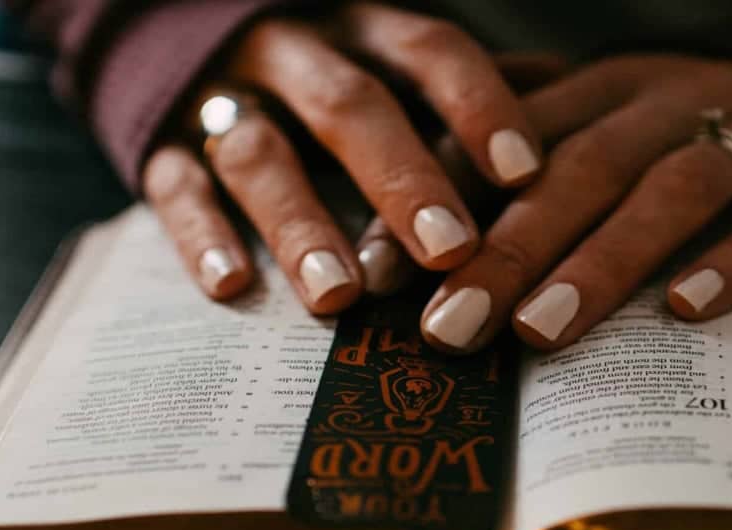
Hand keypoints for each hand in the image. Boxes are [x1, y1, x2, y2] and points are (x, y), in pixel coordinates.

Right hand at [140, 3, 542, 313]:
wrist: (180, 40)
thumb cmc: (330, 78)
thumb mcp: (395, 70)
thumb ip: (466, 98)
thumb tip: (571, 119)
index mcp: (364, 32)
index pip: (429, 50)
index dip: (478, 106)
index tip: (524, 173)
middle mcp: (295, 55)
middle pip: (349, 104)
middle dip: (400, 178)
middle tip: (449, 252)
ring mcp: (222, 97)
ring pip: (258, 150)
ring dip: (299, 221)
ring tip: (341, 295)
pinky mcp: (161, 144)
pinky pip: (174, 185)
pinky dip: (200, 236)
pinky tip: (233, 289)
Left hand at [418, 55, 731, 351]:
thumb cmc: (686, 119)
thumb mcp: (605, 108)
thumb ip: (522, 143)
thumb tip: (410, 191)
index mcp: (607, 85)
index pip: (513, 139)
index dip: (444, 201)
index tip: (384, 272)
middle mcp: (672, 99)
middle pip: (584, 167)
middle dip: (511, 248)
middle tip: (451, 327)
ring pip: (675, 188)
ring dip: (605, 260)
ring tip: (541, 332)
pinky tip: (689, 309)